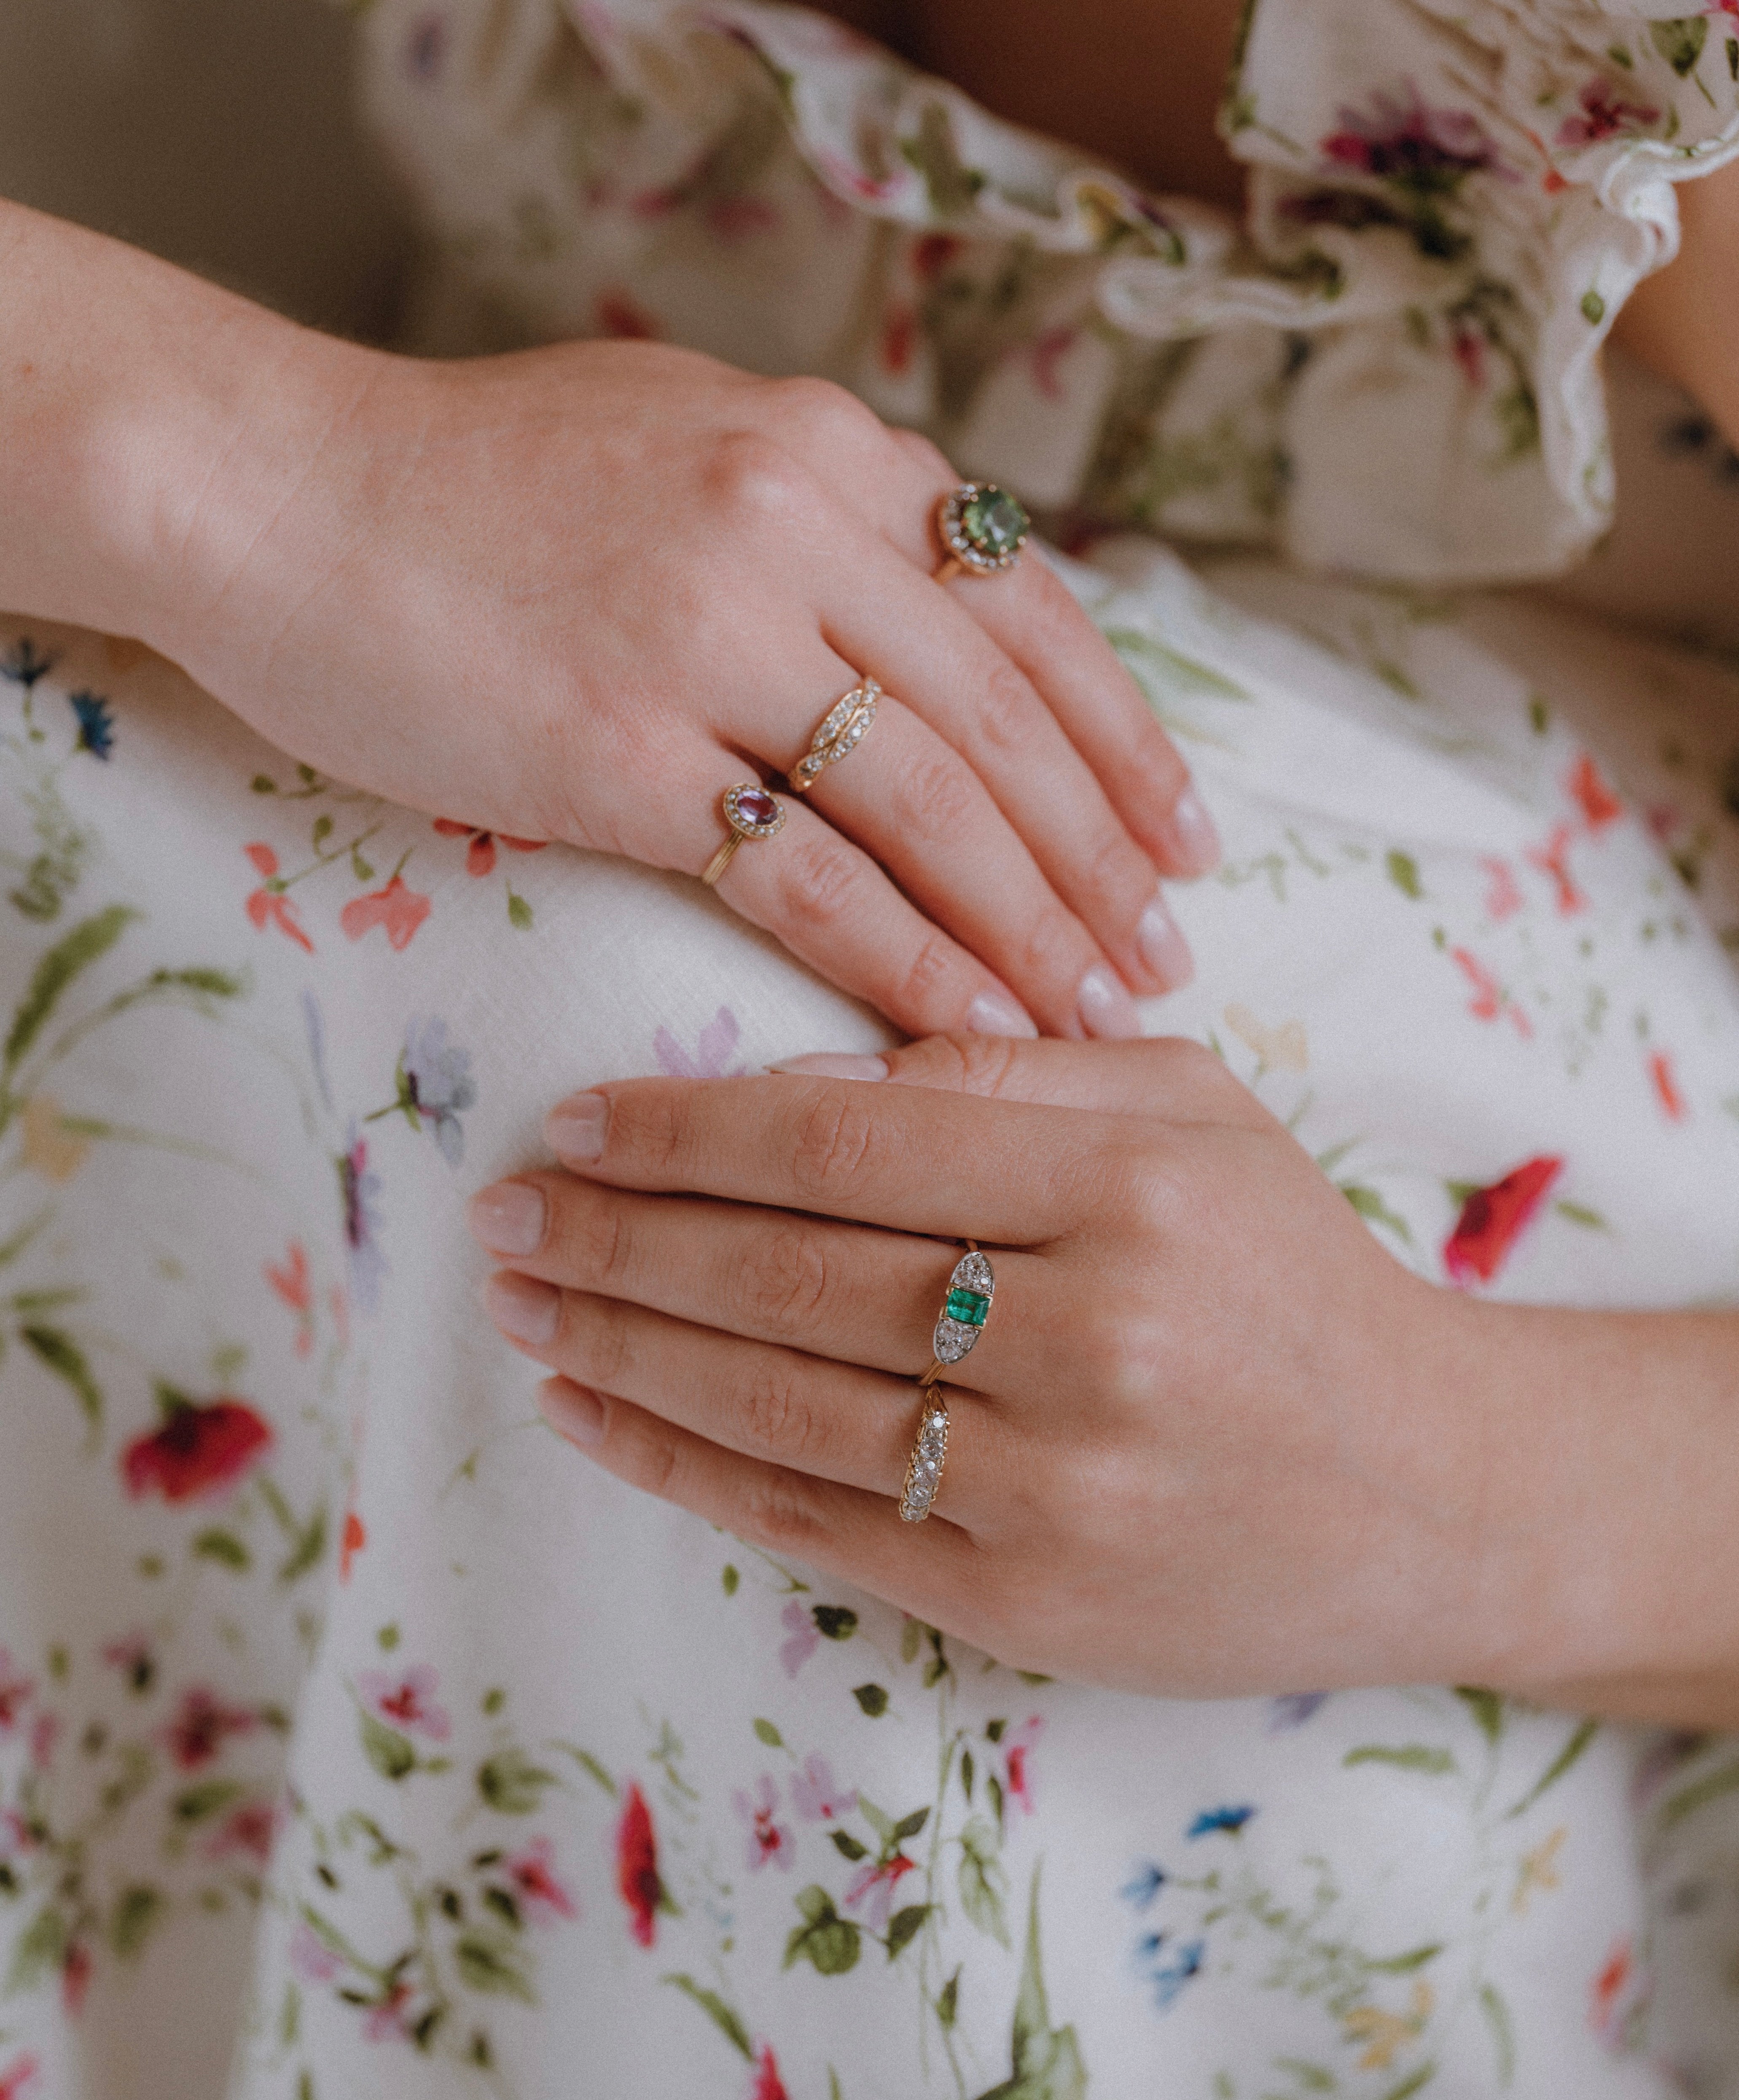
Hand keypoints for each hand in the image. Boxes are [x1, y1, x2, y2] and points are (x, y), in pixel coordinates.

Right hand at [143, 317, 1213, 1037]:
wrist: (267, 489)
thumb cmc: (464, 483)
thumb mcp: (682, 434)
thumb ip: (818, 515)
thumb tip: (939, 618)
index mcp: (824, 451)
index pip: (1031, 615)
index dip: (1123, 741)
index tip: (1186, 843)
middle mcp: (791, 523)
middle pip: (1003, 725)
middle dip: (1101, 859)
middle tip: (1168, 964)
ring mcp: (706, 635)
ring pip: (931, 807)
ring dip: (1030, 926)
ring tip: (1099, 1018)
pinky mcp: (617, 748)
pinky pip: (807, 877)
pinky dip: (906, 961)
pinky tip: (971, 1033)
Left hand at [463, 1032, 1566, 1700]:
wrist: (1433, 1494)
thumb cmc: (1294, 1278)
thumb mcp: (1196, 1117)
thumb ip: (1011, 1079)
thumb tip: (796, 1086)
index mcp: (1135, 1185)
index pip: (846, 1143)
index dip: (685, 1129)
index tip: (577, 1119)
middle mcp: (1093, 1336)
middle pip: (788, 1275)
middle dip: (617, 1240)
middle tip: (503, 1214)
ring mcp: (1055, 1486)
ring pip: (778, 1403)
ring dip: (621, 1349)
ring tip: (520, 1306)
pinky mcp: (1026, 1603)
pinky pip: (814, 1522)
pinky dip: (684, 1464)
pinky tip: (594, 1415)